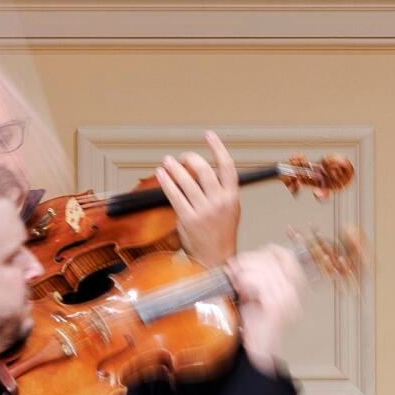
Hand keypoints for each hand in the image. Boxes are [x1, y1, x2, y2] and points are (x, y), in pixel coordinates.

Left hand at [158, 131, 241, 267]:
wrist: (215, 259)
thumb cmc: (221, 234)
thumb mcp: (231, 210)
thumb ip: (221, 191)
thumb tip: (204, 172)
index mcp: (232, 197)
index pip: (227, 167)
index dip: (218, 148)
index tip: (209, 136)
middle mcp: (220, 202)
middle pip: (204, 170)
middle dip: (190, 158)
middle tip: (182, 156)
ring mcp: (204, 211)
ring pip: (187, 181)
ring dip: (174, 168)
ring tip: (167, 162)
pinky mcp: (188, 219)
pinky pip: (174, 195)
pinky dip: (167, 182)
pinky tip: (162, 175)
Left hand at [228, 245, 303, 373]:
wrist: (257, 354)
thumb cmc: (254, 329)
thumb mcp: (256, 297)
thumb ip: (257, 278)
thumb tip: (245, 260)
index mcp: (292, 289)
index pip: (287, 256)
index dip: (266, 252)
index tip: (249, 257)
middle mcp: (294, 293)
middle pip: (276, 259)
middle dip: (250, 259)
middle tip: (235, 268)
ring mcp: (288, 300)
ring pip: (267, 268)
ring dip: (246, 270)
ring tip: (236, 280)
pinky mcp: (277, 308)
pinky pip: (262, 283)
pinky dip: (247, 281)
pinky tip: (241, 289)